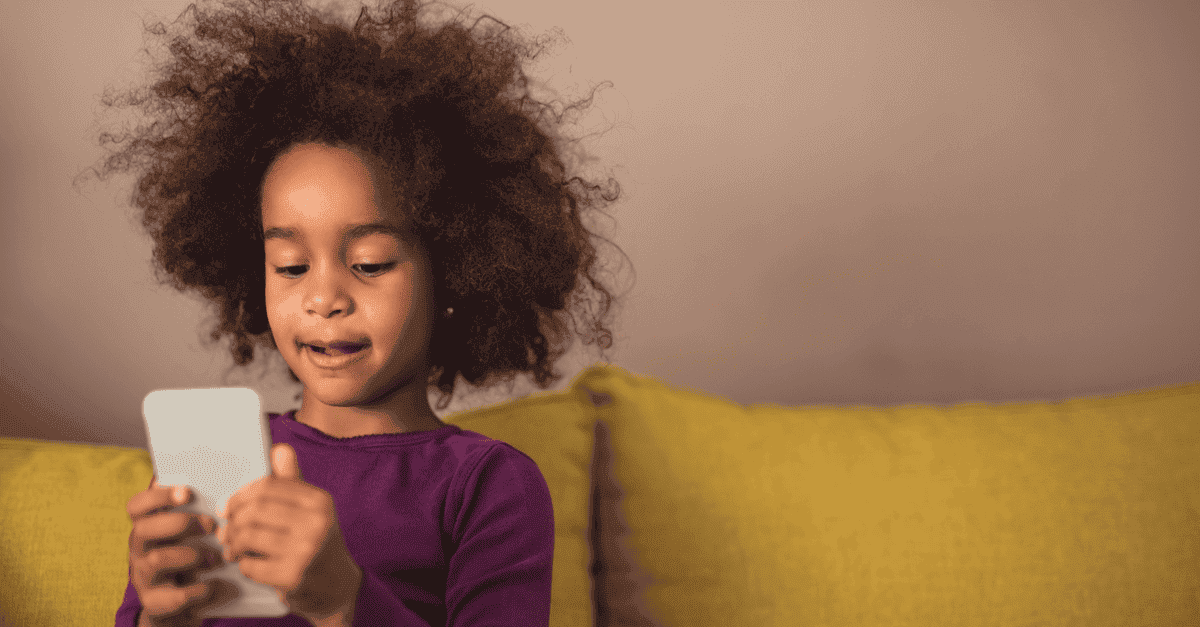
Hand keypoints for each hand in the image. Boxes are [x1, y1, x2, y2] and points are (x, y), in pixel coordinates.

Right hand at [127, 480, 236, 626]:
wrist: (182, 602)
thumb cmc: (192, 555)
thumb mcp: (191, 533)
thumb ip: (200, 511)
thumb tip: (227, 487)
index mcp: (147, 526)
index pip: (137, 505)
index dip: (157, 496)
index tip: (186, 491)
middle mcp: (139, 549)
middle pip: (143, 529)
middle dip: (180, 523)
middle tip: (211, 525)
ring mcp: (142, 576)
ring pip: (157, 559)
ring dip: (192, 555)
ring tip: (216, 558)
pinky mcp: (153, 602)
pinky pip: (172, 595)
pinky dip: (197, 590)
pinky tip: (212, 586)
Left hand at [216, 443, 361, 623]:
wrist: (335, 585)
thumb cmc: (316, 541)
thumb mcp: (310, 509)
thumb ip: (291, 481)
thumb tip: (278, 448)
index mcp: (319, 500)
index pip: (267, 486)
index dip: (240, 496)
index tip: (228, 507)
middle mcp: (317, 522)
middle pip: (253, 510)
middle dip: (233, 521)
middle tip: (227, 530)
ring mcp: (306, 550)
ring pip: (248, 536)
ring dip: (233, 543)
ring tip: (233, 547)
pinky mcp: (293, 576)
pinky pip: (250, 564)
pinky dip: (243, 565)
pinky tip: (249, 564)